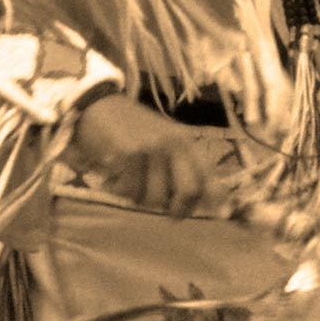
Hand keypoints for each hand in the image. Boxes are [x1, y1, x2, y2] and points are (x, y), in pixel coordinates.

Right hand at [65, 94, 237, 217]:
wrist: (99, 105)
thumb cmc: (131, 129)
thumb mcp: (163, 139)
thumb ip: (181, 165)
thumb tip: (199, 201)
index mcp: (185, 141)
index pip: (208, 174)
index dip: (217, 199)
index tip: (221, 215)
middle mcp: (173, 144)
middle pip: (189, 191)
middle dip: (179, 210)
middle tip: (170, 215)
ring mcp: (152, 149)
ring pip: (156, 198)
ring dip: (142, 200)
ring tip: (134, 185)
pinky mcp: (129, 155)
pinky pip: (131, 192)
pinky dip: (122, 192)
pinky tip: (117, 178)